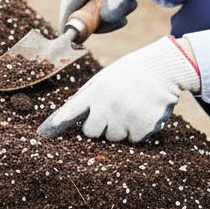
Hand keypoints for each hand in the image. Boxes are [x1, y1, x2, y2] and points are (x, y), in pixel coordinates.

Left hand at [37, 36, 200, 142]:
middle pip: (91, 132)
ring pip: (112, 137)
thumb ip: (90, 94)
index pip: (71, 111)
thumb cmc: (132, 72)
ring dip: (119, 128)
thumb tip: (72, 113)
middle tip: (111, 112)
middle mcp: (108, 106)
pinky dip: (137, 131)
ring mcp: (125, 118)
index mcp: (96, 91)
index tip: (44, 133)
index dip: (58, 123)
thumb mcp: (106, 76)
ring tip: (130, 108)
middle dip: (98, 126)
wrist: (164, 68)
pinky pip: (132, 139)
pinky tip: (142, 113)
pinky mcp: (141, 128)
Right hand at [59, 0, 162, 33]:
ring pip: (92, 11)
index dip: (70, 28)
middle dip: (102, 21)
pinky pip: (97, 6)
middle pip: (81, 13)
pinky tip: (127, 0)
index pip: (67, 10)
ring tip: (131, 2)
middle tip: (124, 18)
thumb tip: (104, 20)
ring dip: (111, 14)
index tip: (76, 43)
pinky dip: (112, 9)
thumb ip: (116, 4)